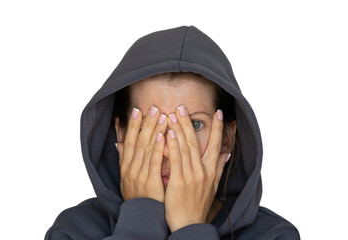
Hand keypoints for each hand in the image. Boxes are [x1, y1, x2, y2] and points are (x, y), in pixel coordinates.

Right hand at [116, 106, 167, 202]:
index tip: (137, 110)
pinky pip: (153, 162)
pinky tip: (162, 136)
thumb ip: (124, 157)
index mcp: (126, 165)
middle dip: (146, 123)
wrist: (141, 217)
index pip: (129, 141)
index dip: (133, 125)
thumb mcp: (127, 175)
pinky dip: (157, 148)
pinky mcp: (149, 182)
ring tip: (161, 116)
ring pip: (146, 148)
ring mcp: (139, 175)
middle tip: (154, 107)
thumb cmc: (138, 194)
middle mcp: (130, 168)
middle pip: (138, 141)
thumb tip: (118, 141)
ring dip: (153, 131)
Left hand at [164, 106, 228, 232]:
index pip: (216, 145)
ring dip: (179, 129)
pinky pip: (176, 160)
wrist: (189, 224)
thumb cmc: (198, 205)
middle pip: (197, 143)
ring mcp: (192, 176)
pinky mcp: (180, 182)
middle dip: (190, 123)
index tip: (219, 113)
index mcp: (212, 171)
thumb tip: (227, 154)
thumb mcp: (213, 186)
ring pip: (186, 148)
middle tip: (184, 107)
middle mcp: (204, 171)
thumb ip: (219, 168)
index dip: (218, 129)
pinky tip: (168, 133)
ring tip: (174, 113)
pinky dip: (172, 145)